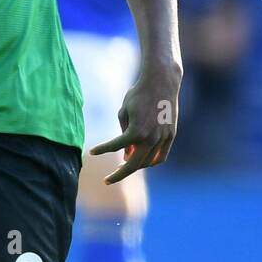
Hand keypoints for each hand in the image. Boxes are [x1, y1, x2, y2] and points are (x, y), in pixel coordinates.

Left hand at [89, 64, 181, 182]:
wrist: (162, 82)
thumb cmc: (139, 94)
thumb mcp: (124, 112)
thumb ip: (124, 135)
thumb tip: (127, 155)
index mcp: (136, 131)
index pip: (116, 147)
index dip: (102, 150)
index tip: (91, 153)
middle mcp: (151, 138)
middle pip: (133, 164)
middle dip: (119, 174)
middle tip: (107, 180)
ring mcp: (163, 138)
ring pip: (148, 162)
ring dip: (135, 166)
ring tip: (124, 165)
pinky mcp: (170, 136)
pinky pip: (161, 156)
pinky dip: (151, 162)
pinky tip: (141, 162)